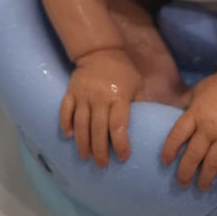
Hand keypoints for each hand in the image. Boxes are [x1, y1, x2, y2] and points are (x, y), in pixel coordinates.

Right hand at [60, 47, 142, 166]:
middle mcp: (100, 98)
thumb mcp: (136, 84)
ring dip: (83, 143)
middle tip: (102, 165)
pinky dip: (66, 124)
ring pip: (81, 124)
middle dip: (100, 150)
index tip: (123, 157)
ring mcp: (83, 95)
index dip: (120, 144)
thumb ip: (140, 103)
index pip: (118, 126)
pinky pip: (65, 111)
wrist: (99, 51)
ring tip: (86, 156)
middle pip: (98, 130)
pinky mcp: (71, 92)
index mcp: (119, 96)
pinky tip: (69, 136)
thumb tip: (150, 124)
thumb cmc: (123, 70)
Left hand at [161, 69, 216, 190]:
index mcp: (195, 114)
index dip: (169, 151)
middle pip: (193, 155)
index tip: (166, 162)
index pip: (177, 136)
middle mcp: (209, 128)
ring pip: (212, 163)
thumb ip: (185, 105)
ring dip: (205, 178)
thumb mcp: (196, 92)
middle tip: (182, 183)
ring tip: (201, 187)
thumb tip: (169, 113)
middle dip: (185, 173)